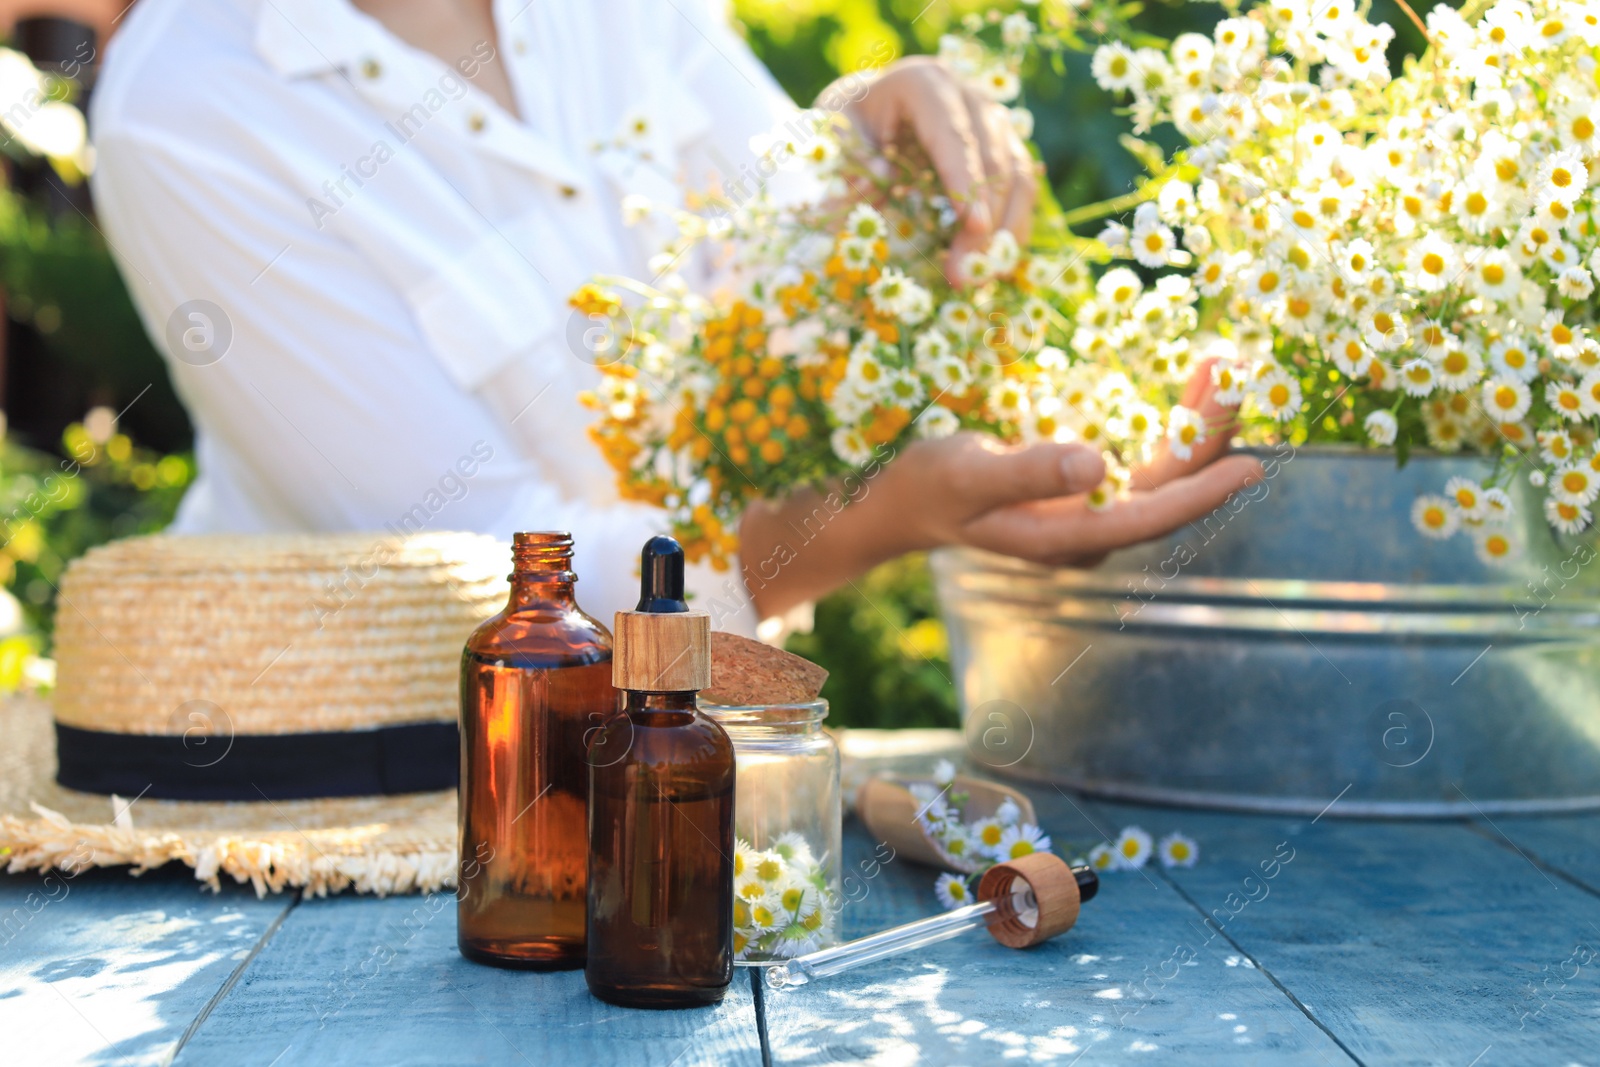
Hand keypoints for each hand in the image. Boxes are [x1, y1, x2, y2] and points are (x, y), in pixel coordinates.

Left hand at [827, 56, 1035, 282]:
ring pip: (1018, 175)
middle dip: (985, 221)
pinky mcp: (1004, 149)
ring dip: (1005, 231)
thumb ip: (848, 158)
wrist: (867, 111)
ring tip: (980, 279)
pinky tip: (995, 267)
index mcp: (925, 83)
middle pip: (992, 158)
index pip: (953, 133)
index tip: (973, 226)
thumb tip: (878, 185)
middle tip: (965, 273)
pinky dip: (1011, 229)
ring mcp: (992, 122)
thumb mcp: (831, 134)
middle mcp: (968, 96)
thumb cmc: (848, 123)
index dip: (965, 180)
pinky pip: (1021, 190)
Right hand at [942, 359, 1262, 566]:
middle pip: (1166, 490)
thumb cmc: (932, 487)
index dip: (1198, 493)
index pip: (1146, 518)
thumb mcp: (967, 474)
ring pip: (1163, 474)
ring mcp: (1092, 512)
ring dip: (1196, 426)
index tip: (1249, 468)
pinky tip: (1190, 389)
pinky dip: (1173, 424)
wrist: (908, 501)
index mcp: (1064, 538)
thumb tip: (1096, 465)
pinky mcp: (1090, 492)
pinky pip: (1146, 461)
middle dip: (1206, 437)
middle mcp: (1090, 531)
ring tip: (1220, 370)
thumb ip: (1029, 471)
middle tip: (1235, 376)